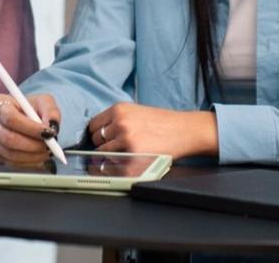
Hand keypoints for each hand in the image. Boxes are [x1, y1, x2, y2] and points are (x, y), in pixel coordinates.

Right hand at [0, 92, 60, 164]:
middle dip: (33, 145)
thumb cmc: (29, 108)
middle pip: (8, 139)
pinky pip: (10, 163)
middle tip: (50, 147)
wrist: (19, 117)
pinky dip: (28, 163)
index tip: (49, 133)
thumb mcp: (43, 102)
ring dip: (33, 156)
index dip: (31, 128)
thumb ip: (51, 111)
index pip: (11, 118)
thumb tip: (53, 127)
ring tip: (47, 152)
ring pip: (10, 154)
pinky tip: (38, 158)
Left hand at [87, 103, 217, 159]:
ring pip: (103, 155)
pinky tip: (129, 164)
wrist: (185, 130)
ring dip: (112, 158)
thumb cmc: (162, 123)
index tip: (104, 141)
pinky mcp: (134, 157)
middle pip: (96, 141)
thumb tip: (97, 135)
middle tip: (120, 149)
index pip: (92, 125)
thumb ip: (116, 120)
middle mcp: (120, 123)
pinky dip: (117, 169)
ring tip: (127, 156)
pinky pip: (113, 168)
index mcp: (119, 109)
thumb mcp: (136, 112)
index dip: (98, 135)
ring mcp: (126, 140)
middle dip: (105, 146)